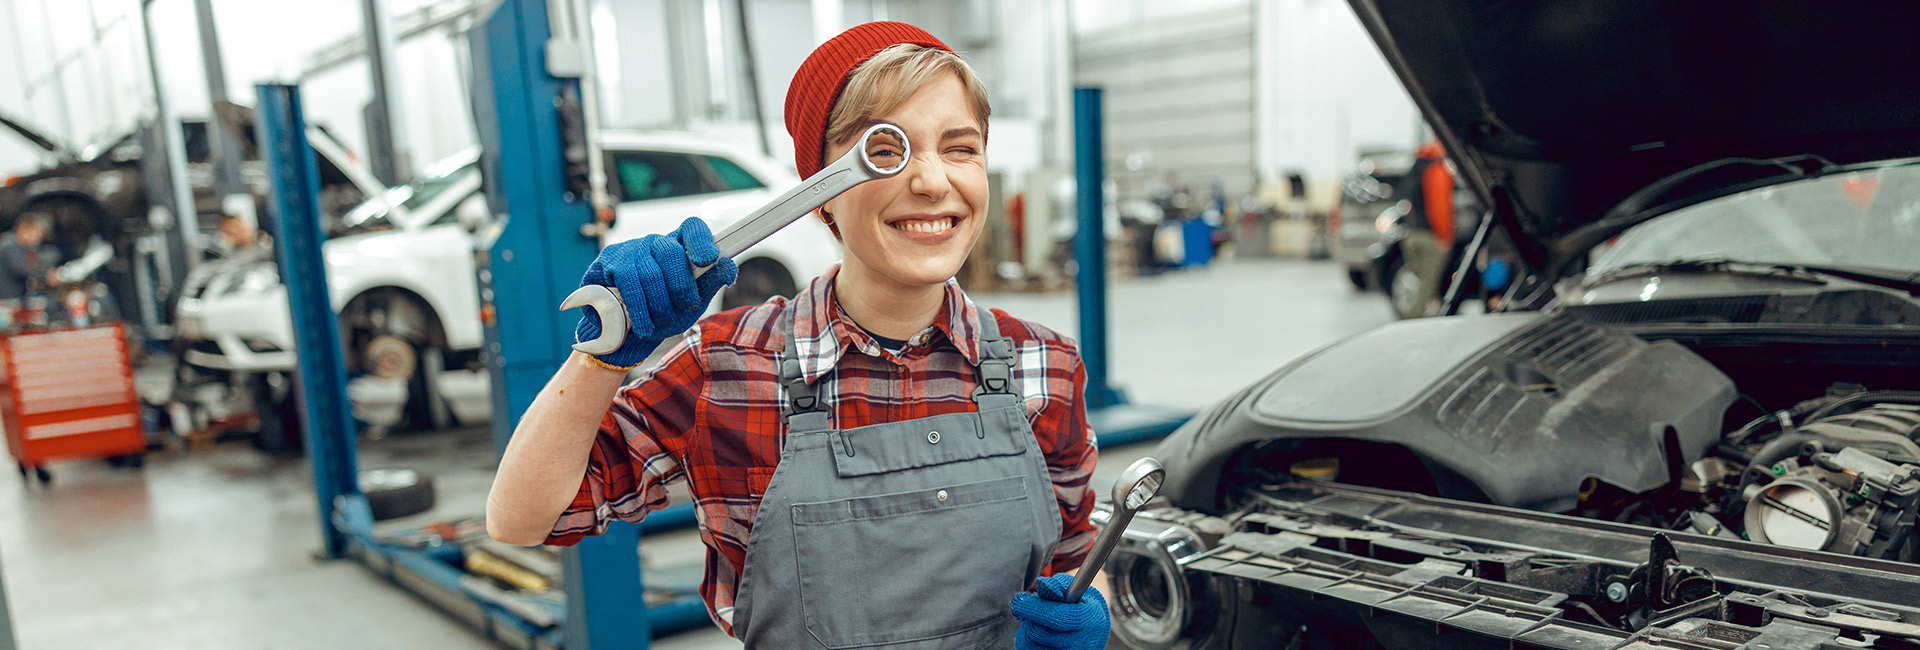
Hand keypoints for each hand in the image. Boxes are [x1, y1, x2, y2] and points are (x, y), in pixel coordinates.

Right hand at [575, 217, 736, 368]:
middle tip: (684, 306)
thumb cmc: (663, 312)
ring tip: (662, 322)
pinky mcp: (609, 262)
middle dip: (681, 286)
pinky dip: (639, 309)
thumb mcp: (692, 302)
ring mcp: (630, 249)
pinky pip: (627, 282)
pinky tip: (643, 325)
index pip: (692, 228)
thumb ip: (710, 282)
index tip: (707, 260)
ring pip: (649, 272)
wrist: (626, 334)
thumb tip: (729, 265)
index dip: (701, 241)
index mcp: (680, 246)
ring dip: (659, 304)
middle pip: (670, 252)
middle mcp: (655, 242)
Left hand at [1010, 574, 1109, 649]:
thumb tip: (1042, 584)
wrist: (1092, 630)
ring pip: (1031, 645)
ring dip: (1027, 630)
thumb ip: (1058, 585)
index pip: (1058, 617)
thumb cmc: (1080, 605)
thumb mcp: (1075, 590)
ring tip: (1036, 620)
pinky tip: (1035, 634)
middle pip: (1040, 633)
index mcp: (1090, 619)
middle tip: (1026, 608)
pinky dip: (1026, 641)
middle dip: (1029, 617)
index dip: (1034, 608)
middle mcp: (1083, 643)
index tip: (1018, 600)